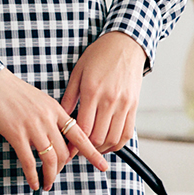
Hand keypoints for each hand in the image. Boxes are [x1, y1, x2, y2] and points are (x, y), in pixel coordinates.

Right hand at [0, 68, 108, 191]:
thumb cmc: (15, 92)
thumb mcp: (41, 100)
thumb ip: (52, 117)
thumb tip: (58, 137)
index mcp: (56, 110)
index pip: (80, 135)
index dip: (92, 152)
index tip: (102, 164)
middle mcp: (48, 119)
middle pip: (65, 152)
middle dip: (63, 168)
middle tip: (57, 175)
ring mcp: (33, 127)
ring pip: (50, 159)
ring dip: (51, 176)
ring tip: (48, 184)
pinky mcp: (16, 134)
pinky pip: (29, 161)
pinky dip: (33, 176)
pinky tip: (34, 183)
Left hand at [60, 32, 145, 153]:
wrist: (125, 44)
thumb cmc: (100, 55)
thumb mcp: (78, 72)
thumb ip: (69, 97)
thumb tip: (60, 117)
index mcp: (92, 91)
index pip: (82, 127)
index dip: (73, 143)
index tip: (67, 148)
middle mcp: (109, 100)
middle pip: (97, 137)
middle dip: (85, 148)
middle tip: (76, 150)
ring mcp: (124, 104)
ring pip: (113, 139)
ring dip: (101, 149)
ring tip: (91, 148)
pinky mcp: (134, 106)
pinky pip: (127, 133)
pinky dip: (117, 144)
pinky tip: (107, 145)